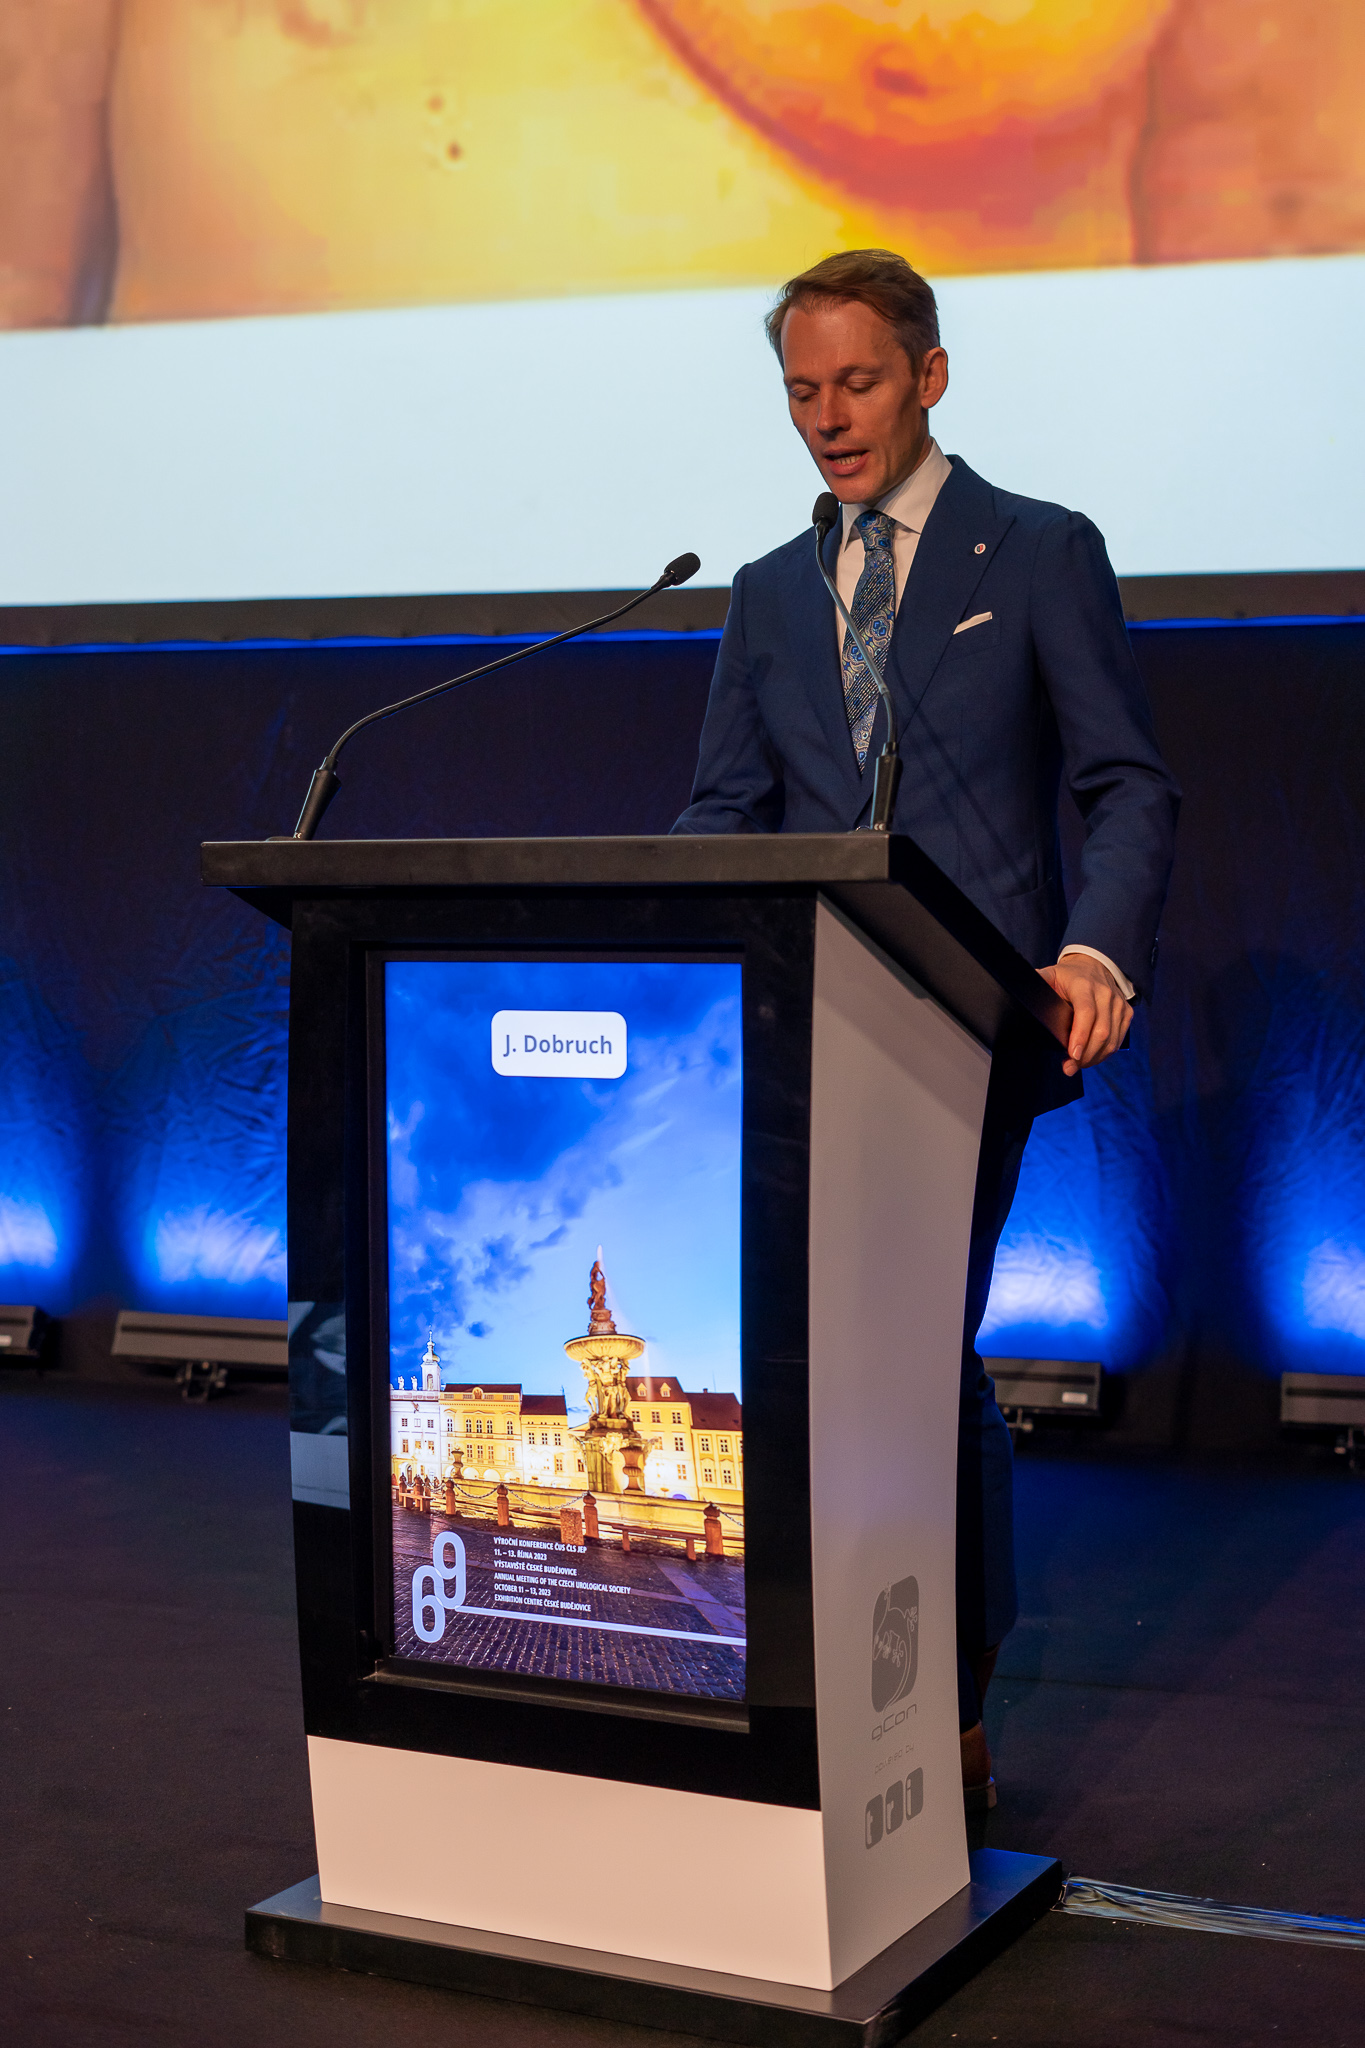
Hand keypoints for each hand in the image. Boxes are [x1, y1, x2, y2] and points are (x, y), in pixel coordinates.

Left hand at [1038, 955, 1132, 1076]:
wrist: (1094, 965)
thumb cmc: (1068, 975)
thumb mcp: (1050, 974)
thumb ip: (1038, 982)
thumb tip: (1017, 989)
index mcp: (1083, 985)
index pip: (1086, 1012)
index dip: (1080, 1036)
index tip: (1071, 1054)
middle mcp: (1105, 993)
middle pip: (1101, 1031)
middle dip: (1085, 1055)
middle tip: (1069, 1068)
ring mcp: (1118, 1003)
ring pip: (1111, 1039)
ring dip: (1094, 1058)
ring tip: (1077, 1066)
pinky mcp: (1127, 1012)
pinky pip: (1118, 1039)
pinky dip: (1105, 1053)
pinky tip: (1091, 1058)